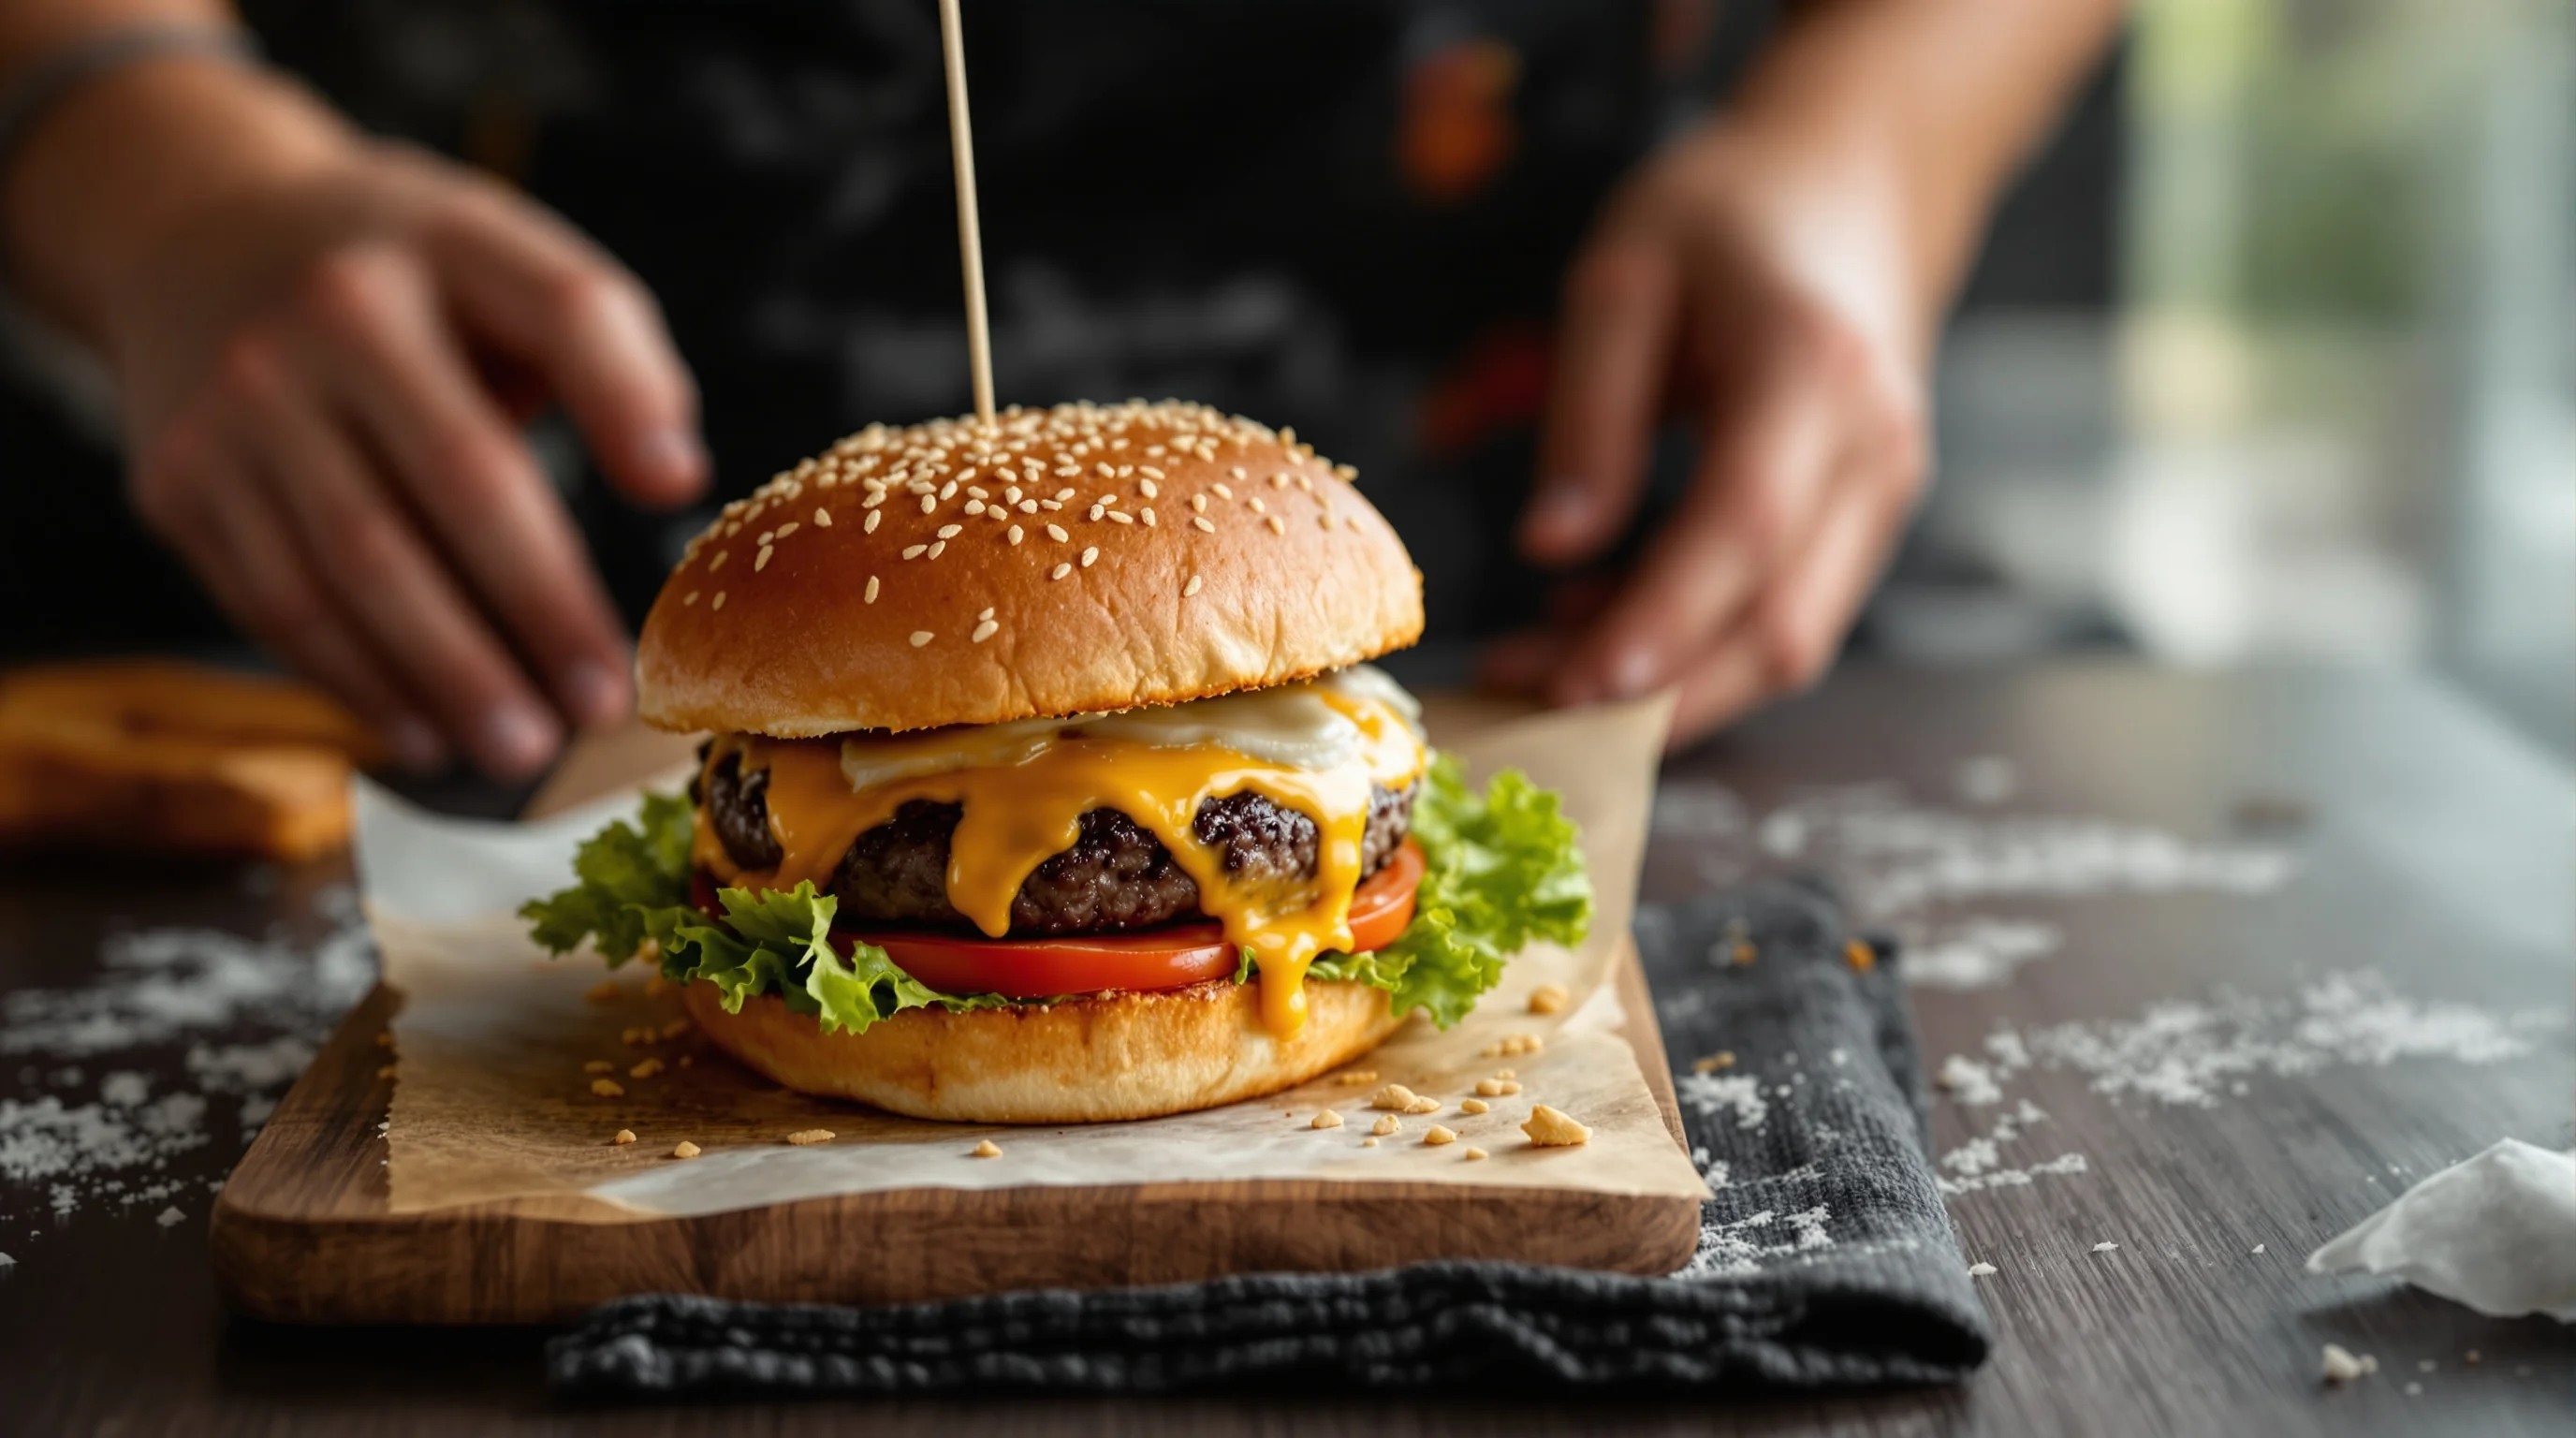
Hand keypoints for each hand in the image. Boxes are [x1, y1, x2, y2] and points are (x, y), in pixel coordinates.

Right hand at [97, 133, 704, 777]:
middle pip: (454, 477)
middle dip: (537, 603)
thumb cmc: (399, 275)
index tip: (675, 492)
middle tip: (601, 703)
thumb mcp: (496, 257)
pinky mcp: (178, 484)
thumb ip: (601, 345)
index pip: (559, 311)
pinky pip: (276, 602)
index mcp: (439, 248)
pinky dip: (355, 678)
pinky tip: (425, 730)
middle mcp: (324, 323)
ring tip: (523, 746)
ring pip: (352, 567)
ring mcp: (235, 408)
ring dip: (446, 672)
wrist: (189, 235)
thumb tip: (673, 478)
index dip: (623, 397)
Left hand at [1485, 126, 1930, 747]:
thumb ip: (1587, 414)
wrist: (1857, 184)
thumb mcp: (1623, 276)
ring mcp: (1886, 494)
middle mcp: (1874, 448)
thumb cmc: (1730, 213)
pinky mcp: (1870, 521)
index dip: (1659, 622)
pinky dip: (1698, 643)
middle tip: (1524, 692)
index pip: (1743, 529)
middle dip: (1652, 690)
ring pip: (1789, 643)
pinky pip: (1787, 613)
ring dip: (1670, 683)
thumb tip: (1547, 547)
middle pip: (1779, 624)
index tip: (1567, 682)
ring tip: (1544, 659)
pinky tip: (1605, 617)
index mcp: (1813, 370)